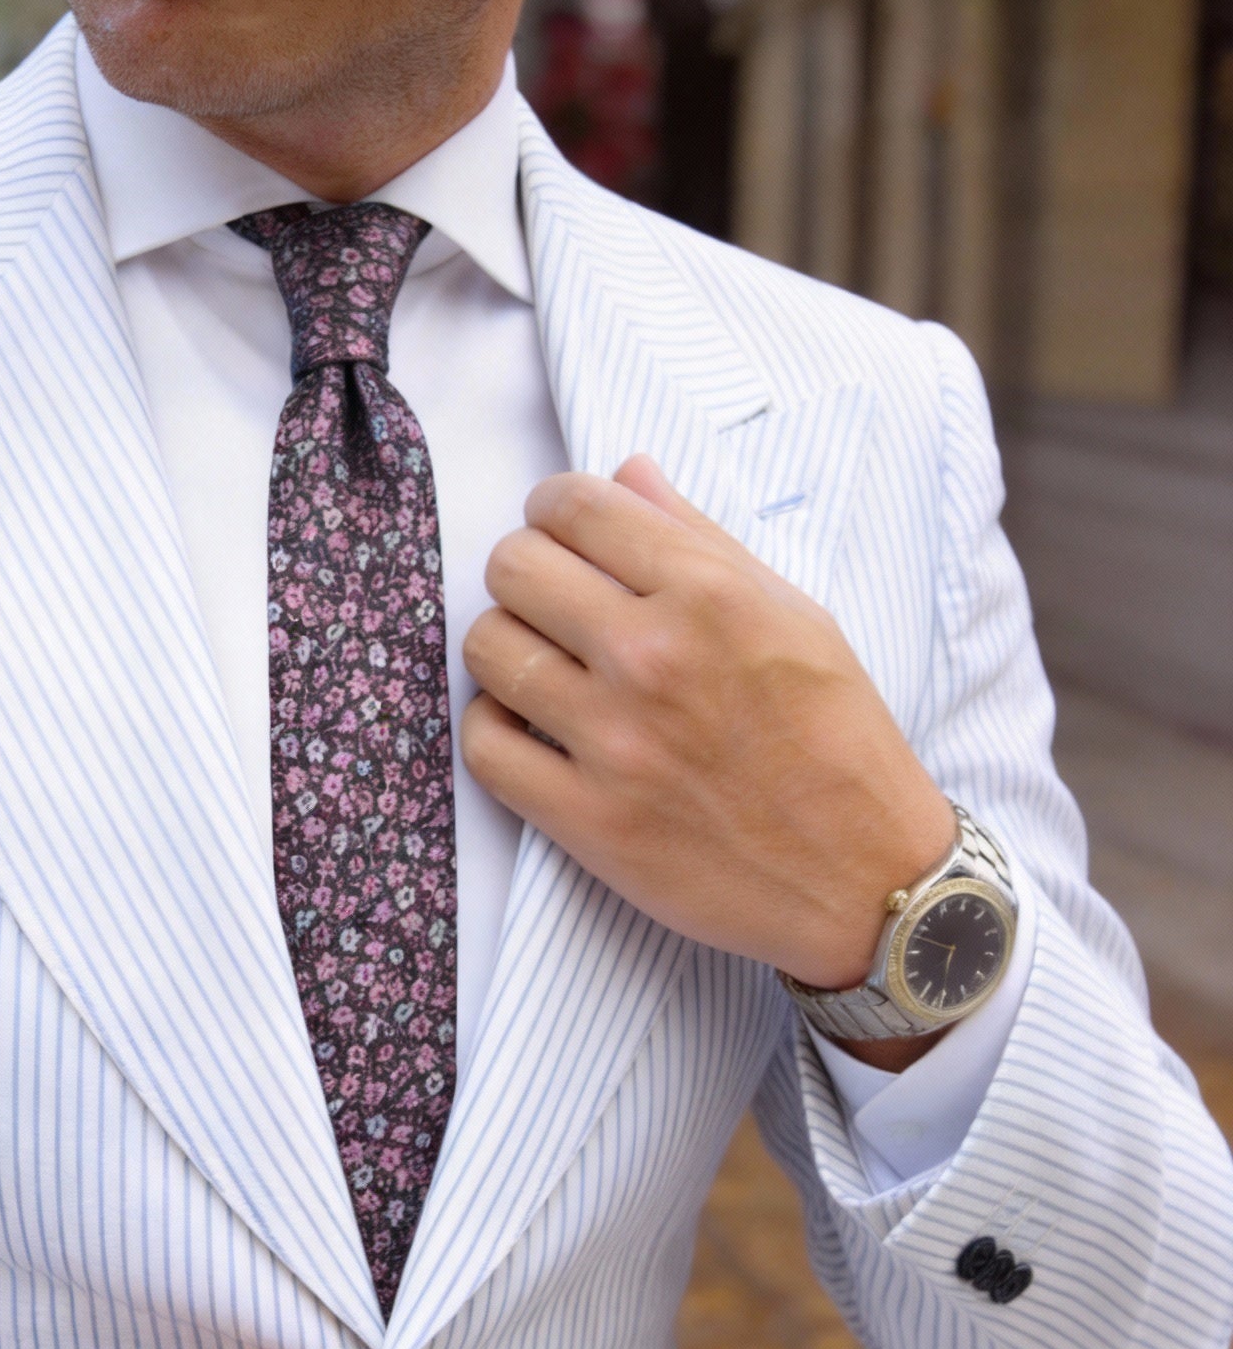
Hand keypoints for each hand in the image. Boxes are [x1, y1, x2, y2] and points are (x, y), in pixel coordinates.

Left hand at [460, 457, 956, 995]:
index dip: (553, 509)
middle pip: (513, 569)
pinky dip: (493, 731)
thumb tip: (626, 474)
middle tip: (549, 604)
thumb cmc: (836, 738)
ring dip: (504, 650)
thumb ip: (700, 540)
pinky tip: (530, 731)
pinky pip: (484, 748)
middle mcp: (654, 657)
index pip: (575, 505)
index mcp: (710, 594)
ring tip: (541, 668)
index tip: (560, 534)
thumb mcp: (794, 615)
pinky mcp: (586, 819)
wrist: (864, 875)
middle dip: (522, 574)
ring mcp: (614, 741)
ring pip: (487, 650)